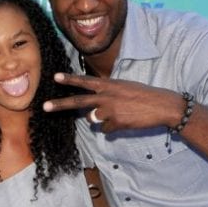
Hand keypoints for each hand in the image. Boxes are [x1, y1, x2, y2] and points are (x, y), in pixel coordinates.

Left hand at [43, 73, 183, 132]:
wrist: (163, 105)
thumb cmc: (144, 96)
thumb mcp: (124, 88)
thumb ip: (107, 94)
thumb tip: (94, 111)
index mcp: (109, 84)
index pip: (85, 81)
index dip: (70, 79)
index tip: (55, 77)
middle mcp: (107, 96)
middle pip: (78, 101)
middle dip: (60, 104)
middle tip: (44, 107)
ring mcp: (110, 110)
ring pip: (92, 119)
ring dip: (100, 119)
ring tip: (118, 114)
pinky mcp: (116, 122)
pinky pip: (106, 129)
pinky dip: (114, 128)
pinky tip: (126, 122)